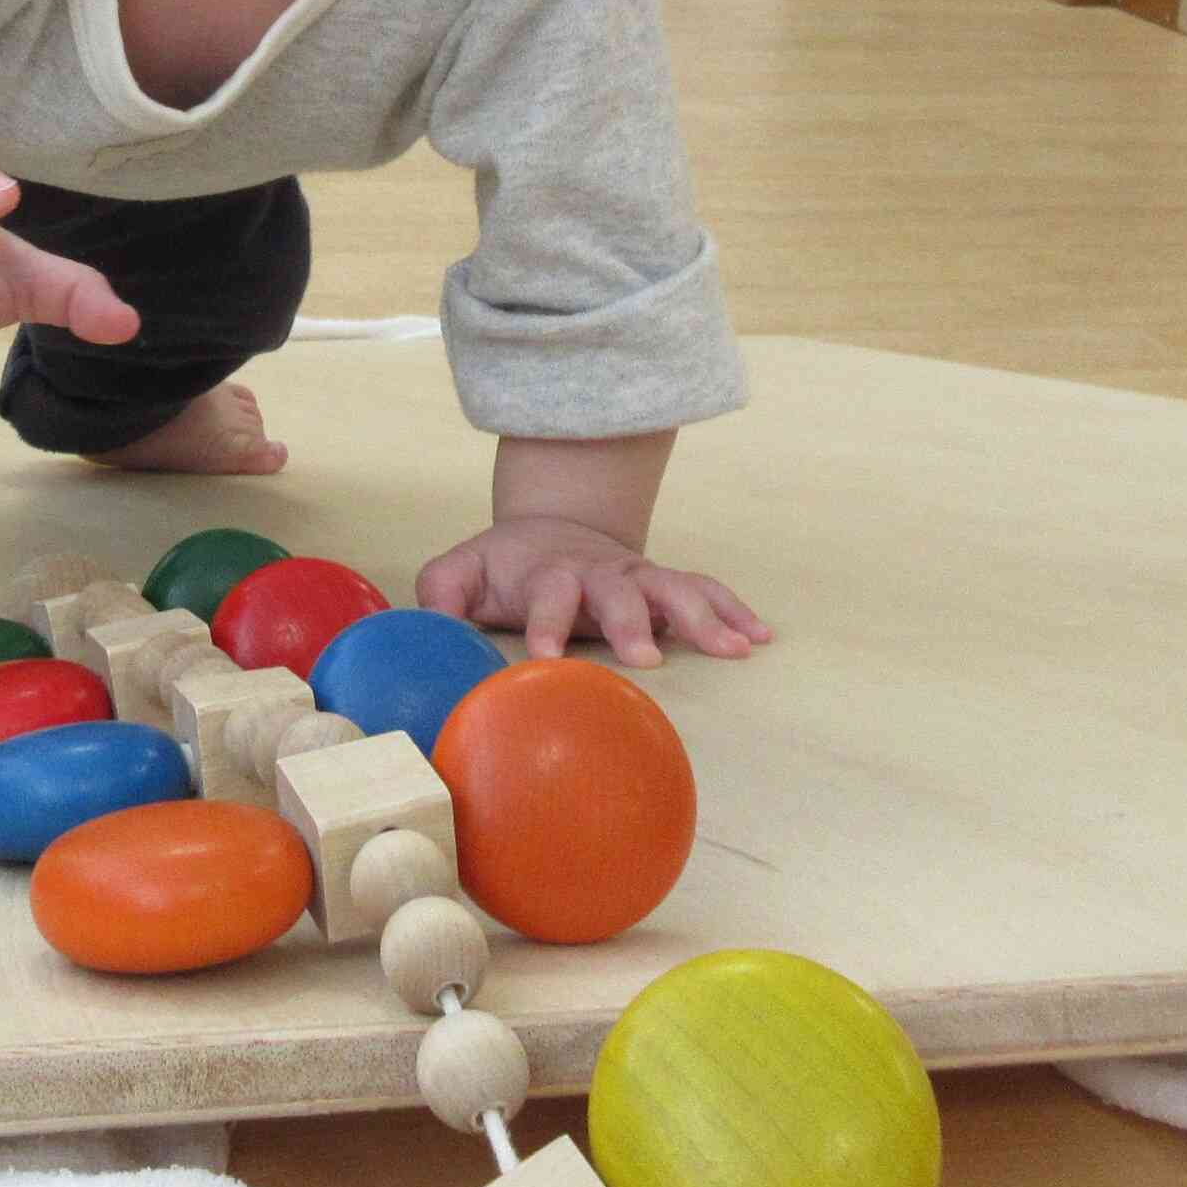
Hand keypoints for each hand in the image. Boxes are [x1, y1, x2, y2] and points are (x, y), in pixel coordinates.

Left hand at [416, 516, 769, 666]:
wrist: (553, 528)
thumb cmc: (504, 567)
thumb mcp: (460, 573)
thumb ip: (440, 595)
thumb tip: (427, 628)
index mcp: (547, 572)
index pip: (547, 594)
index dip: (546, 624)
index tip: (546, 657)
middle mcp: (598, 572)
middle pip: (619, 591)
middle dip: (633, 622)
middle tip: (650, 658)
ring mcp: (636, 577)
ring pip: (673, 588)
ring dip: (704, 616)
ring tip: (737, 647)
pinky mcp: (663, 586)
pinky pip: (704, 592)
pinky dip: (732, 610)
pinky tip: (760, 635)